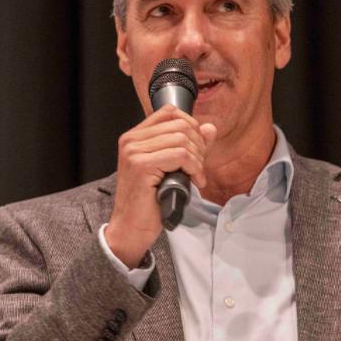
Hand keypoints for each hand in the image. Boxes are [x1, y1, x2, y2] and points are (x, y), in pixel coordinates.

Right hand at [105, 104, 216, 267]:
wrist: (131, 228)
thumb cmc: (149, 201)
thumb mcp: (172, 168)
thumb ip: (190, 145)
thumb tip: (209, 128)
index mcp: (135, 136)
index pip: (169, 112)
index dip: (191, 127)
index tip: (196, 150)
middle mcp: (131, 140)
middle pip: (180, 124)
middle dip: (198, 145)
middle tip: (198, 167)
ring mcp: (134, 151)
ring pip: (182, 139)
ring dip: (197, 159)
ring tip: (196, 176)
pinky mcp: (142, 165)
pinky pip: (181, 155)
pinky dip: (194, 167)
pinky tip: (193, 181)